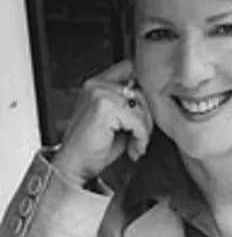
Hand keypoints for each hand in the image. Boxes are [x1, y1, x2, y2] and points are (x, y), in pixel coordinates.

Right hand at [53, 60, 153, 186]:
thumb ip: (130, 107)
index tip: (147, 111)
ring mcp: (100, 95)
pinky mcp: (105, 109)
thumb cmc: (93, 148)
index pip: (129, 69)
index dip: (143, 88)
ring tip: (136, 146)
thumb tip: (153, 100)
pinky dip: (141, 139)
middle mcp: (97, 86)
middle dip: (146, 118)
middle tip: (141, 138)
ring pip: (141, 110)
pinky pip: (138, 122)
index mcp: (96, 85)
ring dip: (144, 132)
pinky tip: (134, 150)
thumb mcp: (115, 122)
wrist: (74, 167)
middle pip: (140, 93)